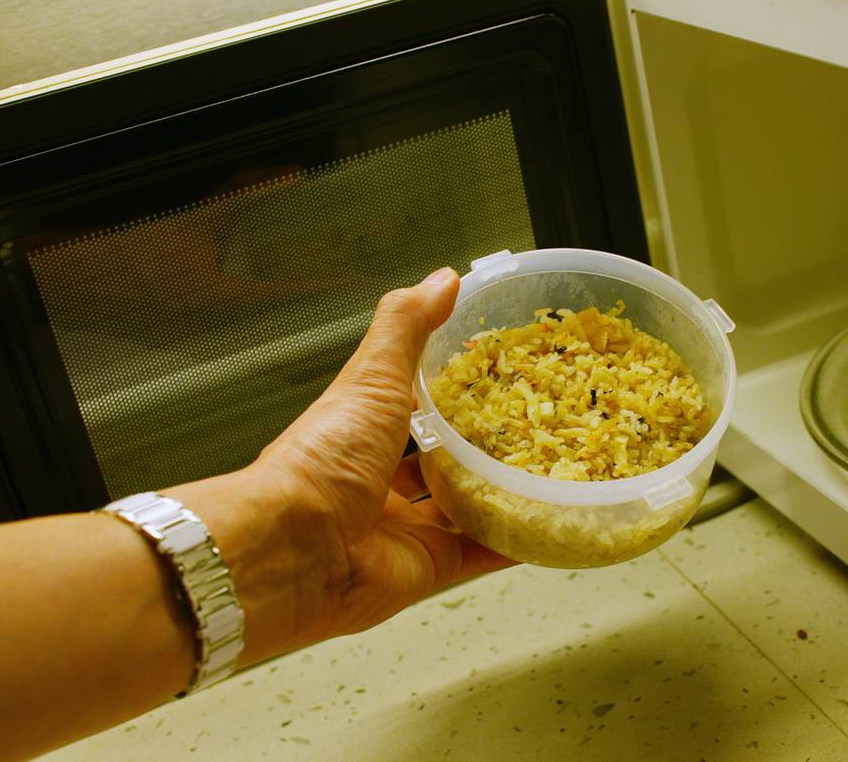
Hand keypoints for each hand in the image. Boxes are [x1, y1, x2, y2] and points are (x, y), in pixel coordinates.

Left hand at [168, 267, 514, 665]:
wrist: (295, 551)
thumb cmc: (322, 459)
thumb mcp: (371, 376)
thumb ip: (407, 327)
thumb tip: (445, 278)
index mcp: (363, 431)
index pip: (413, 405)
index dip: (452, 390)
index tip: (498, 373)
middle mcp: (380, 481)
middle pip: (441, 460)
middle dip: (482, 447)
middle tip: (535, 426)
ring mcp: (404, 528)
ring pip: (464, 508)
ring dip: (502, 494)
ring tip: (552, 471)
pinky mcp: (427, 568)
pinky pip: (479, 554)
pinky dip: (512, 543)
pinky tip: (547, 525)